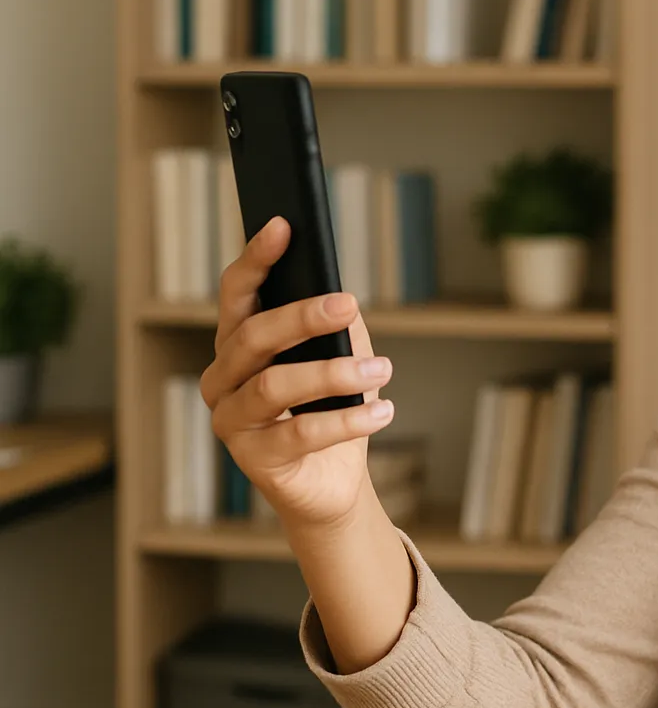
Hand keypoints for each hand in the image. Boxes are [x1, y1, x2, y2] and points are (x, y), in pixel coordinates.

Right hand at [201, 217, 396, 531]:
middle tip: (348, 304)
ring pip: (274, 385)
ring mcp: (232, 422)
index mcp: (238, 345)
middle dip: (302, 316)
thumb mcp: (339, 356)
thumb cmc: (331, 409)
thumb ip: (334, 325)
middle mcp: (224, 380)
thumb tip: (342, 299)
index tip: (283, 225)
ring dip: (334, 373)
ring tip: (380, 368)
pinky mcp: (254, 461)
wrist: (333, 482)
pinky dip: (347, 421)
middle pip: (253, 336)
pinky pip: (300, 434)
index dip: (256, 259)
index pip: (236, 294)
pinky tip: (382, 411)